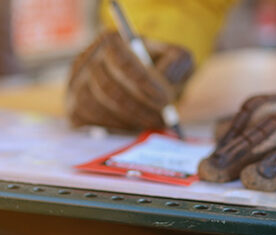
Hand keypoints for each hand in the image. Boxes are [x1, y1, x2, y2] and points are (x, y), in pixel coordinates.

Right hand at [66, 31, 193, 130]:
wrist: (140, 87)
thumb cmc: (161, 72)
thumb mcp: (177, 60)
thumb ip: (176, 65)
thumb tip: (165, 82)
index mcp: (112, 40)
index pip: (123, 62)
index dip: (144, 83)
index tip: (165, 100)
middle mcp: (88, 58)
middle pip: (110, 88)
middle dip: (140, 108)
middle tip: (162, 119)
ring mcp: (77, 84)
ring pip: (98, 106)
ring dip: (128, 120)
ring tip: (151, 123)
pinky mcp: (74, 106)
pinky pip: (87, 120)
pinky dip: (112, 127)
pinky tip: (133, 127)